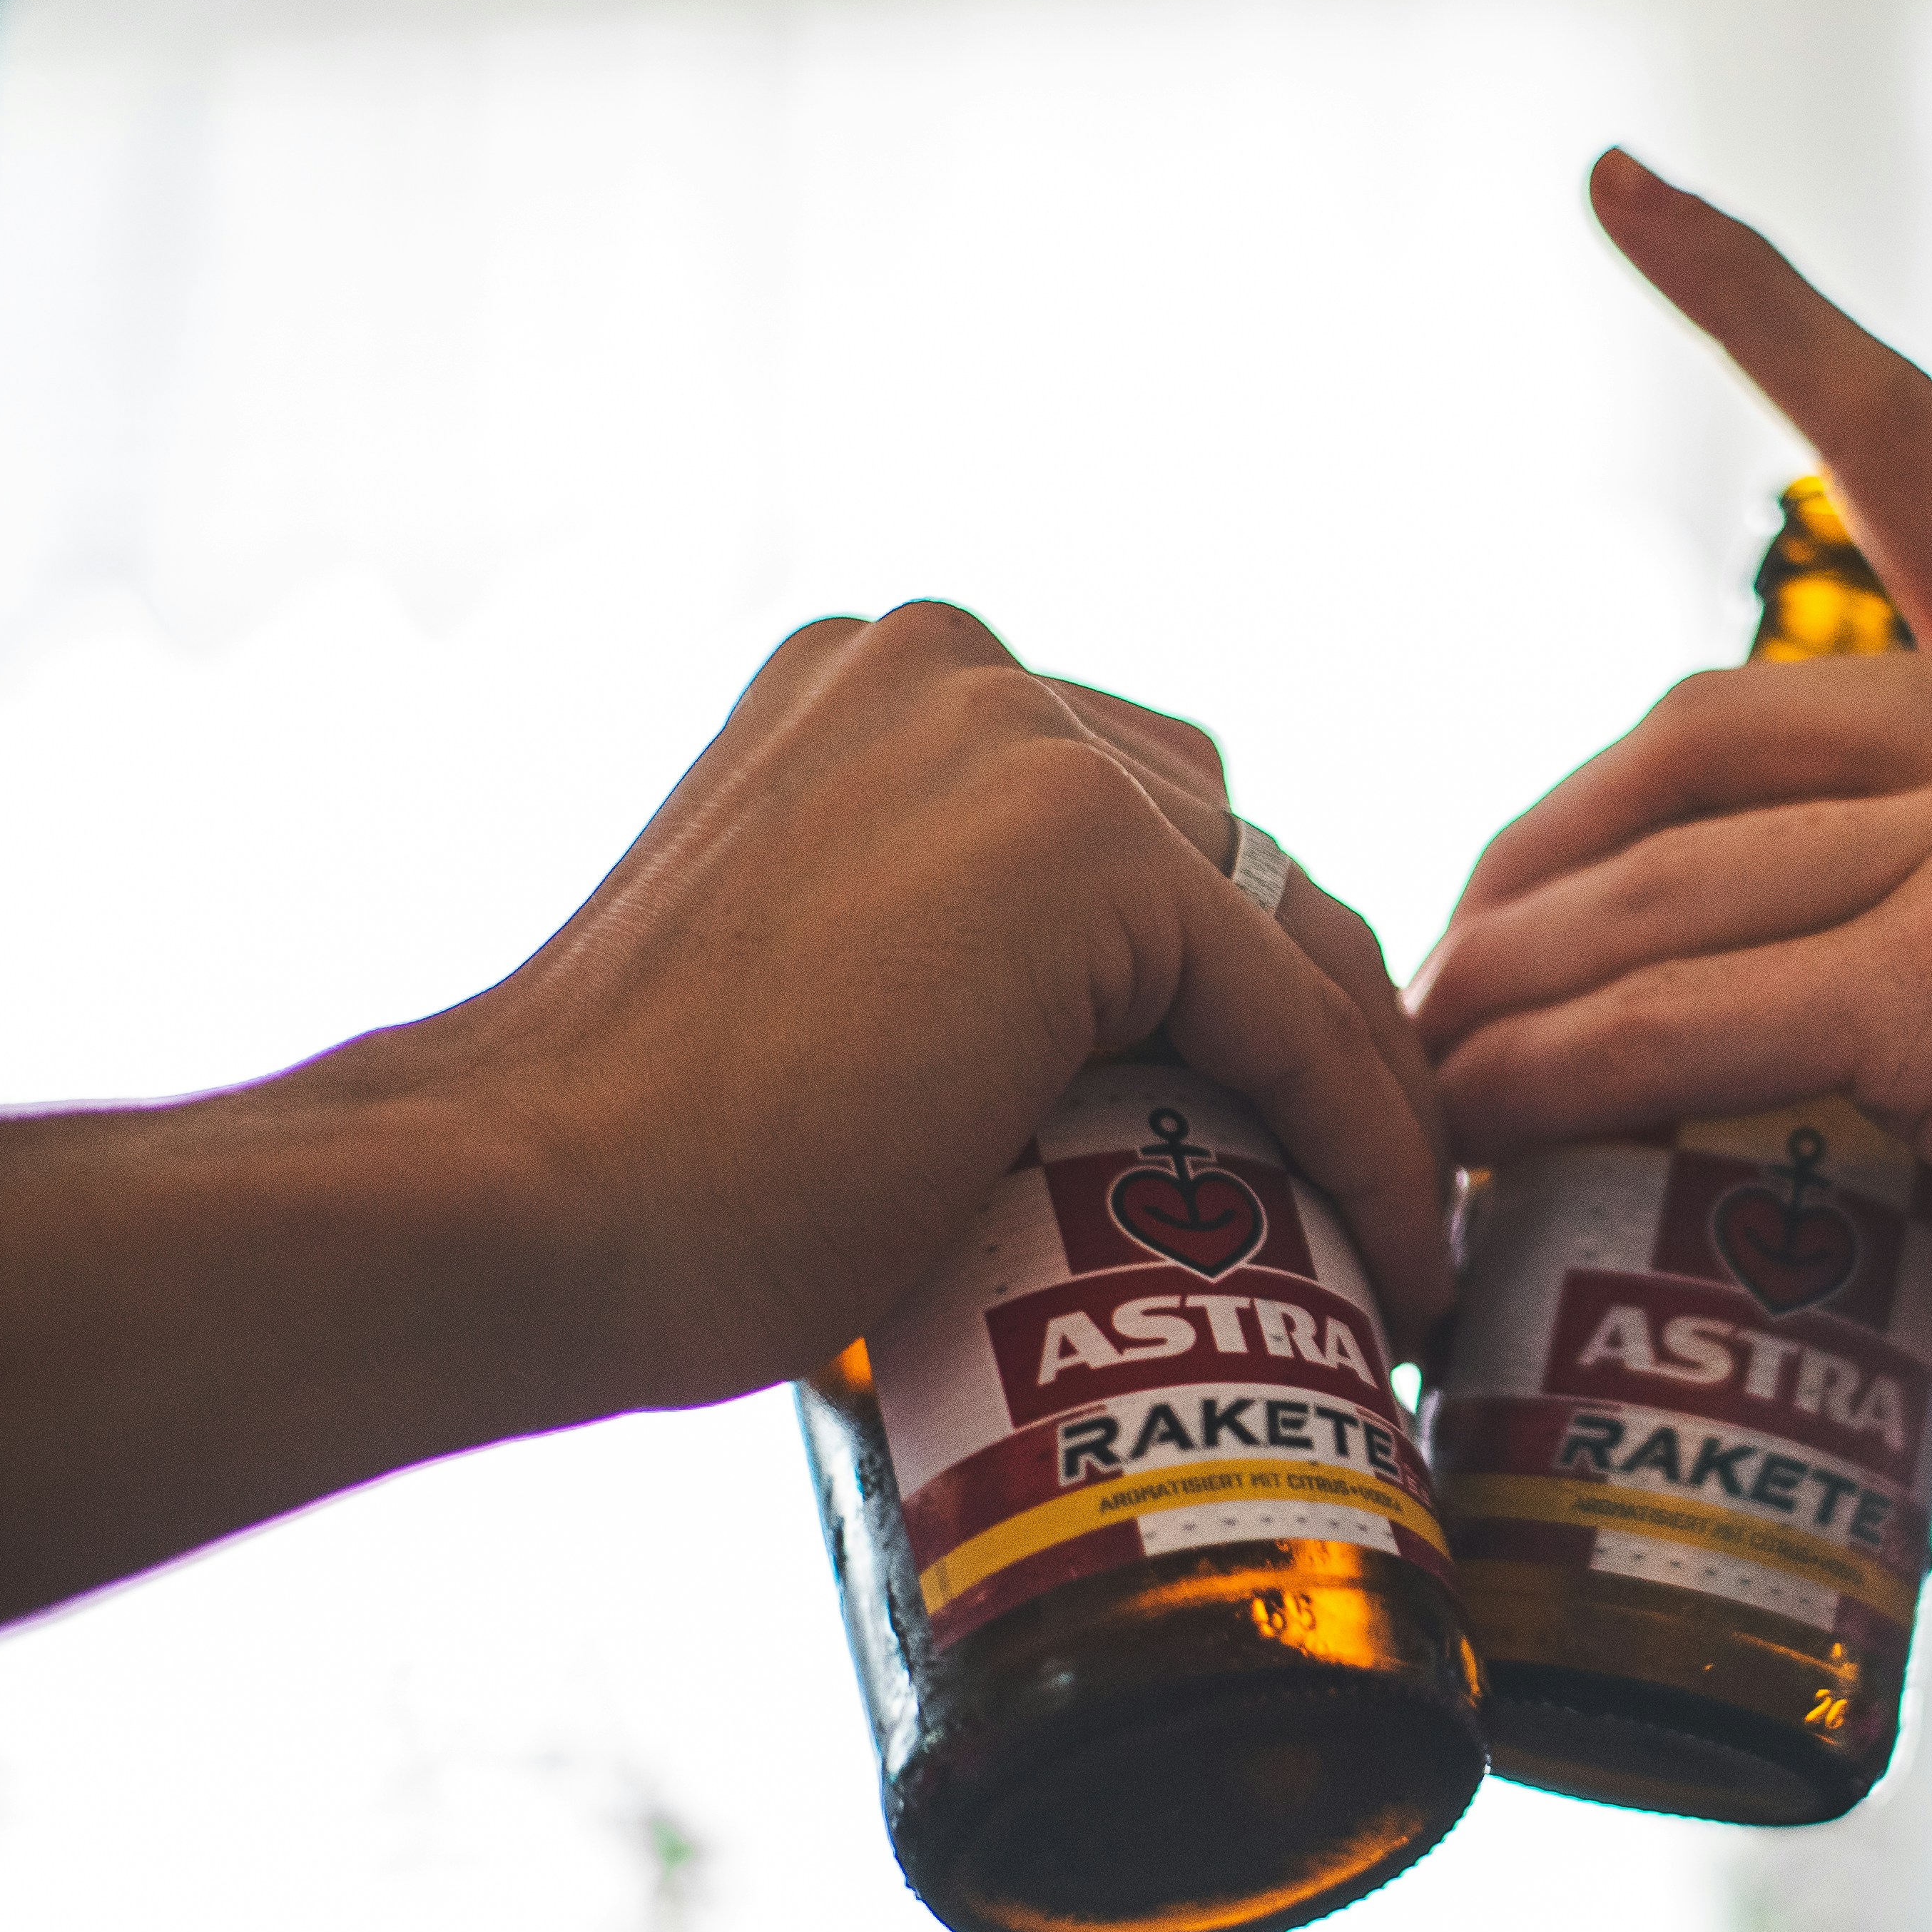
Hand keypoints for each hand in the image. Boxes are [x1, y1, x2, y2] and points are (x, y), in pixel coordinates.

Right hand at [338, 602, 1451, 1412]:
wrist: (533, 1208)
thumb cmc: (638, 1177)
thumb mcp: (811, 1001)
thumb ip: (939, 966)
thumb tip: (1070, 1084)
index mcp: (878, 684)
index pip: (1140, 825)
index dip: (1231, 989)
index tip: (1283, 1148)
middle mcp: (955, 668)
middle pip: (1236, 855)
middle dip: (1314, 1027)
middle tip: (1359, 1207)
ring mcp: (1022, 737)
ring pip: (1289, 927)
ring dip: (1365, 1090)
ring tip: (1391, 1253)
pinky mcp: (1087, 847)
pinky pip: (1297, 1013)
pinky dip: (1370, 1141)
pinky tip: (1398, 1263)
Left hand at [1416, 153, 1931, 1458]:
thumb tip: (1748, 1070)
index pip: (1908, 434)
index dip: (1747, 298)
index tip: (1619, 183)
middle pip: (1696, 731)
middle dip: (1541, 856)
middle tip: (1451, 974)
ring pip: (1666, 881)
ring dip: (1514, 986)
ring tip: (1426, 1077)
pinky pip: (1685, 1014)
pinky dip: (1556, 1077)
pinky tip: (1479, 1131)